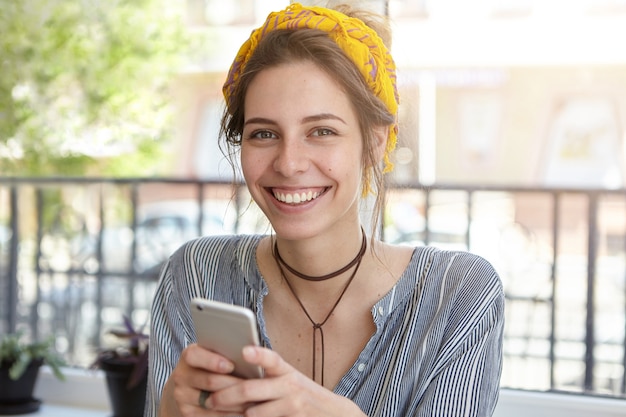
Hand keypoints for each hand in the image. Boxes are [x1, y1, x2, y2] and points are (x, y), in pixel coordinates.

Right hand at [162, 343, 248, 415]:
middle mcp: (181, 376)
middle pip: (209, 381)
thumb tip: (249, 352)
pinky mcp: (187, 413)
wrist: (193, 384)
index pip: (195, 356)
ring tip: (254, 400)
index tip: (231, 366)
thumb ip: (226, 351)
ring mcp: (182, 396)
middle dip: (234, 384)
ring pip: (212, 401)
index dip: (213, 361)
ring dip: (235, 402)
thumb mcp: (215, 353)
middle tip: (254, 386)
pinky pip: (210, 416)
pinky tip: (243, 412)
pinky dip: (229, 415)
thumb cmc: (214, 363)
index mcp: (188, 356)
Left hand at [206, 346, 365, 416]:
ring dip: (233, 414)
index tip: (244, 351)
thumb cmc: (305, 396)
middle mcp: (289, 385)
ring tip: (217, 413)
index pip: (272, 359)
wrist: (334, 414)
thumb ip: (269, 375)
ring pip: (252, 411)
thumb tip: (237, 366)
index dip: (258, 355)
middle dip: (225, 395)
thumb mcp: (291, 380)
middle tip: (209, 399)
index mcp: (286, 370)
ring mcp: (291, 405)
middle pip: (250, 390)